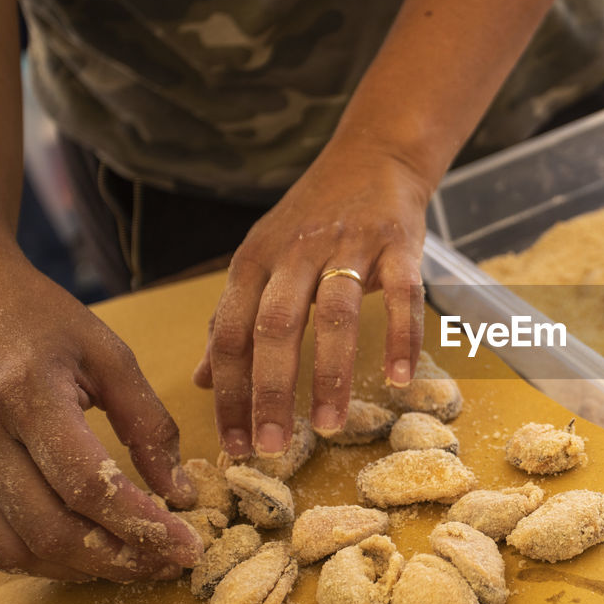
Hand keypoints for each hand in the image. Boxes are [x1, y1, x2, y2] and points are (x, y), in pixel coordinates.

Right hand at [0, 245, 203, 580]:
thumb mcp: (110, 356)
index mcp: (27, 396)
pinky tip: (89, 555)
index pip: (88, 485)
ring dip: (84, 569)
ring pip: (21, 547)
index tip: (188, 547)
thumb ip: (148, 424)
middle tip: (170, 563)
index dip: (142, 525)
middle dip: (120, 557)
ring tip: (138, 564)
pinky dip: (45, 561)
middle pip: (53, 528)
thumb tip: (181, 493)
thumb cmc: (46, 322)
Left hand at [193, 141, 430, 456]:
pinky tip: (399, 378)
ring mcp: (348, 246)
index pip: (231, 334)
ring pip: (334, 314)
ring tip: (330, 425)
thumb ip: (232, 318)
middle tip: (271, 446)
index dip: (228, 392)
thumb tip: (202, 379)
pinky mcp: (397, 243)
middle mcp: (295, 252)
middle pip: (274, 327)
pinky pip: (402, 295)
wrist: (373, 157)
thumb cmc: (313, 218)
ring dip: (330, 373)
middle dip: (269, 390)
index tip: (233, 445)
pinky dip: (401, 337)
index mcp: (254, 261)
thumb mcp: (261, 261)